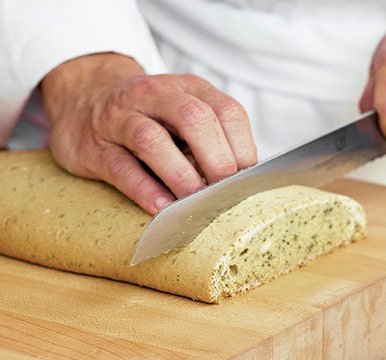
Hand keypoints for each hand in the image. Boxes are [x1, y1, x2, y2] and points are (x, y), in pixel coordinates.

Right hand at [42, 53, 256, 214]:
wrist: (85, 98)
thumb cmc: (149, 115)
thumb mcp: (182, 111)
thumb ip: (210, 137)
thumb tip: (242, 180)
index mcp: (188, 88)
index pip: (227, 110)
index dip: (242, 147)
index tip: (246, 178)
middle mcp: (155, 95)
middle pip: (193, 118)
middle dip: (216, 159)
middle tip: (224, 190)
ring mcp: (120, 118)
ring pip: (152, 140)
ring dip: (180, 174)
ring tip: (195, 201)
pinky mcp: (95, 148)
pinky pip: (121, 168)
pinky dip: (144, 190)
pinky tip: (162, 206)